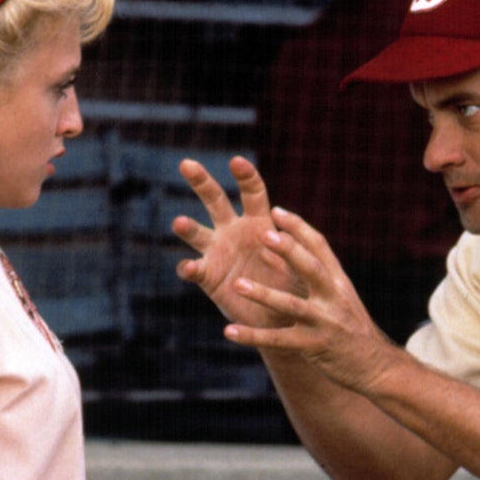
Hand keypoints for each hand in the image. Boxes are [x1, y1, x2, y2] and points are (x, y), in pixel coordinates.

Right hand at [172, 156, 297, 326]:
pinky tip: (189, 268)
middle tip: (187, 164)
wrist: (281, 318)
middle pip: (215, 200)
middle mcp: (234, 231)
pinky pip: (194, 270)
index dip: (245, 176)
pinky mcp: (208, 276)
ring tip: (179, 222)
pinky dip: (189, 269)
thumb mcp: (299, 262)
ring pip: (197, 233)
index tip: (236, 162)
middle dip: (201, 182)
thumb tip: (278, 224)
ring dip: (187, 228)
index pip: (252, 192)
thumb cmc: (294, 285)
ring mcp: (217, 252)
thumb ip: (292, 244)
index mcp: (259, 222)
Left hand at [224, 206, 402, 392]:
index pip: (320, 247)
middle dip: (288, 250)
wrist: (377, 367)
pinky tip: (230, 331)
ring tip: (237, 284)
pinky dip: (253, 336)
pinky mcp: (314, 346)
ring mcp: (325, 322)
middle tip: (263, 233)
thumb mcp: (342, 298)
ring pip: (291, 304)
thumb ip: (320, 278)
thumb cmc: (354, 330)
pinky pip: (279, 340)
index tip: (276, 210)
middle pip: (311, 267)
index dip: (298, 228)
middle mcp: (334, 297)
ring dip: (263, 294)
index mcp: (339, 282)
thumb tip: (289, 252)